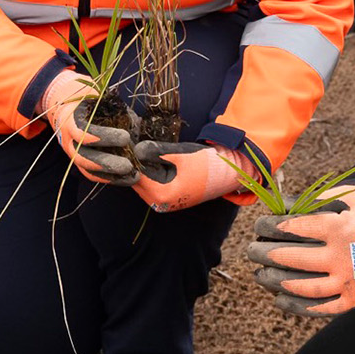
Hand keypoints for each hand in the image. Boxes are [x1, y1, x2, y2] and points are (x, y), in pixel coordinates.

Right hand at [41, 70, 134, 184]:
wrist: (68, 105)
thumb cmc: (89, 99)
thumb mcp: (100, 98)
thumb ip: (116, 110)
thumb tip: (136, 124)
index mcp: (70, 119)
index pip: (83, 132)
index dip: (104, 136)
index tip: (126, 136)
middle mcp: (67, 139)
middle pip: (82, 157)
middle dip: (106, 162)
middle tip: (129, 165)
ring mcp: (71, 152)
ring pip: (86, 169)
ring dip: (110, 175)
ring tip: (133, 176)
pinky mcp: (78, 162)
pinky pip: (91, 175)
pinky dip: (109, 179)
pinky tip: (127, 179)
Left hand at [130, 141, 245, 211]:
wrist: (229, 173)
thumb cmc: (207, 165)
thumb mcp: (179, 155)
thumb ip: (156, 153)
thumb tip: (137, 150)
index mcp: (163, 195)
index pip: (136, 178)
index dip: (130, 162)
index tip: (126, 149)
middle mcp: (163, 204)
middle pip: (138, 184)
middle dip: (134, 168)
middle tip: (130, 150)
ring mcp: (168, 203)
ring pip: (145, 187)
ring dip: (142, 173)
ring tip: (139, 155)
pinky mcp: (173, 199)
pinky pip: (154, 188)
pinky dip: (151, 177)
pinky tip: (151, 163)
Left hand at [243, 185, 354, 316]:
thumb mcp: (353, 193)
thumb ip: (318, 200)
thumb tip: (286, 205)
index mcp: (338, 227)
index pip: (292, 229)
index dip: (270, 228)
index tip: (259, 227)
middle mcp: (340, 257)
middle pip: (291, 259)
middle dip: (265, 255)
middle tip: (252, 252)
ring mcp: (348, 281)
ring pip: (302, 287)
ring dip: (275, 282)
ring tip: (261, 276)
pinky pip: (321, 308)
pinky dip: (298, 306)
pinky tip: (281, 299)